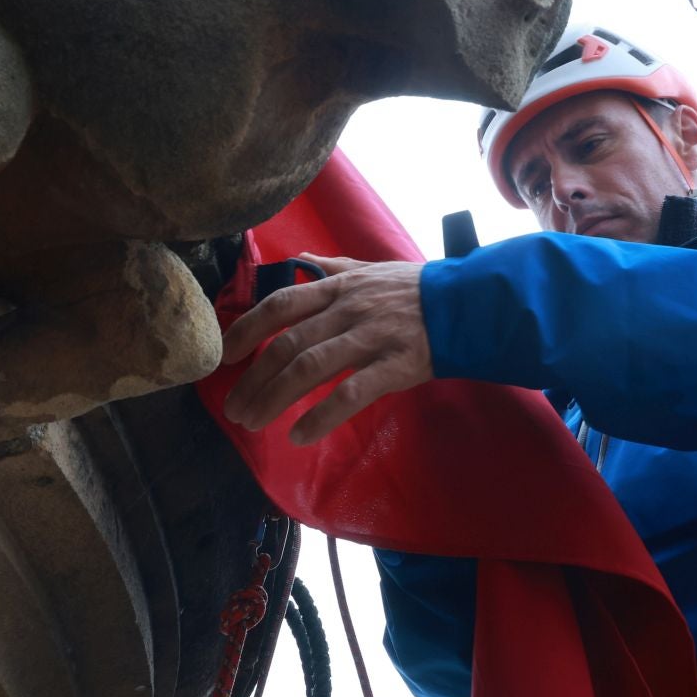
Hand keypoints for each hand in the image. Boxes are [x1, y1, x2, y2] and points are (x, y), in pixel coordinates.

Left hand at [220, 254, 432, 444]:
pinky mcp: (394, 366)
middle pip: (286, 344)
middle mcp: (348, 310)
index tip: (225, 357)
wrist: (471, 304)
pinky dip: (320, 416)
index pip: (280, 305)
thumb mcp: (372, 269)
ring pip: (309, 368)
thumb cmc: (418, 290)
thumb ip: (333, 267)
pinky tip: (299, 436)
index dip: (246, 330)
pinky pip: (350, 393)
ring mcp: (370, 337)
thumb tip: (299, 260)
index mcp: (338, 287)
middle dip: (253, 379)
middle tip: (234, 409)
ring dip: (274, 399)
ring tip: (253, 424)